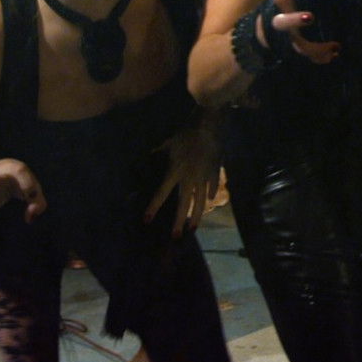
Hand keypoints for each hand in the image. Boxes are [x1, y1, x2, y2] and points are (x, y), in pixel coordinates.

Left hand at [145, 116, 221, 236]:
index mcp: (175, 170)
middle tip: (175, 236)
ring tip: (193, 228)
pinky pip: (212, 187)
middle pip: (183, 203)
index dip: (153, 207)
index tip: (147, 220)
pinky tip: (210, 202)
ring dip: (196, 215)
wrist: (209, 124)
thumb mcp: (169, 142)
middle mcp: (189, 178)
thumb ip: (160, 151)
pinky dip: (211, 195)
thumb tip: (150, 154)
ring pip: (200, 201)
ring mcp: (204, 177)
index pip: (162, 193)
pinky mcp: (215, 173)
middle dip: (178, 221)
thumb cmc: (187, 132)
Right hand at [261, 0, 339, 63]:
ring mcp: (285, 39)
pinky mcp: (292, 51)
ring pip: (296, 46)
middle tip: (310, 17)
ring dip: (314, 48)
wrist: (260, 33)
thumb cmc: (281, 3)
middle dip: (293, 20)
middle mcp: (277, 22)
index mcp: (276, 3)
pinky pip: (307, 56)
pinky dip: (321, 56)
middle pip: (281, 23)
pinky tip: (334, 53)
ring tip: (334, 46)